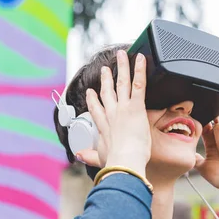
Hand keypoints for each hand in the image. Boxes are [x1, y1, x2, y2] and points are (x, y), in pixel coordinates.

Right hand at [76, 50, 150, 176]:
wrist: (125, 161)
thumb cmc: (116, 162)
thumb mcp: (101, 159)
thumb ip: (90, 156)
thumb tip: (79, 156)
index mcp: (104, 127)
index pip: (97, 110)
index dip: (93, 100)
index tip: (91, 92)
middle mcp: (111, 114)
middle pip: (107, 92)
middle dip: (106, 79)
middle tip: (105, 69)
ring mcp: (123, 108)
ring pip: (122, 82)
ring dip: (122, 67)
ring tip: (121, 56)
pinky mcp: (135, 106)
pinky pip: (139, 84)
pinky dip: (139, 70)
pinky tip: (139, 59)